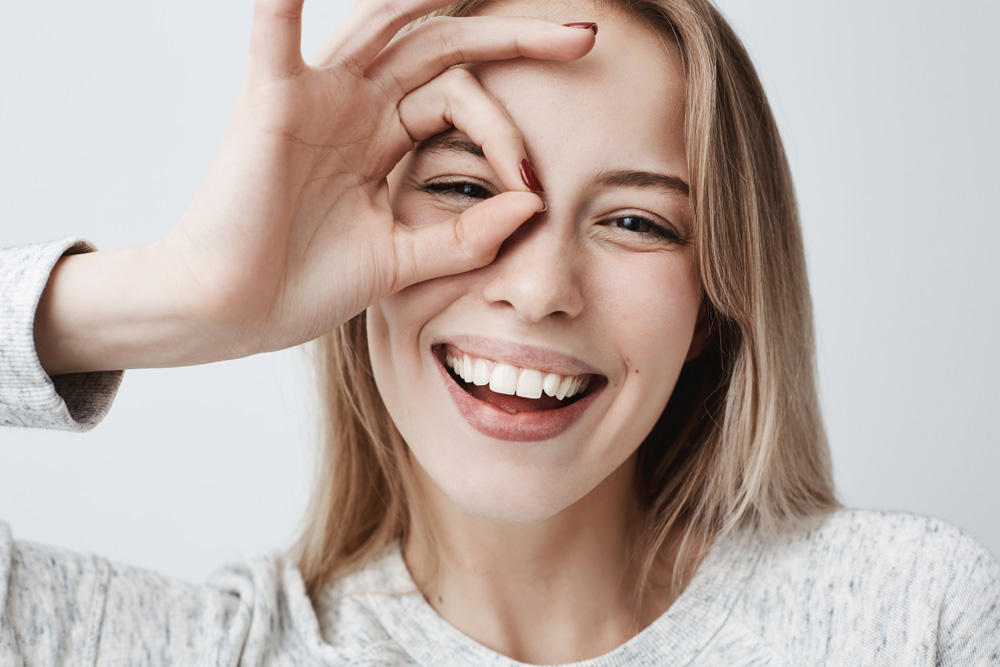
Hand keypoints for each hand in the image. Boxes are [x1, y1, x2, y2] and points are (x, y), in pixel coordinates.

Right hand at [35, 0, 595, 372]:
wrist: (235, 312)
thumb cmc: (302, 284)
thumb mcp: (402, 260)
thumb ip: (464, 238)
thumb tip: (533, 206)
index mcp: (384, 141)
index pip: (463, 103)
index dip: (505, 136)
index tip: (533, 187)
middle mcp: (356, 109)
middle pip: (443, 49)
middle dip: (513, 40)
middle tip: (583, 35)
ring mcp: (316, 99)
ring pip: (388, 28)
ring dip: (432, 0)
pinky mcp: (272, 104)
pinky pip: (279, 36)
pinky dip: (286, 4)